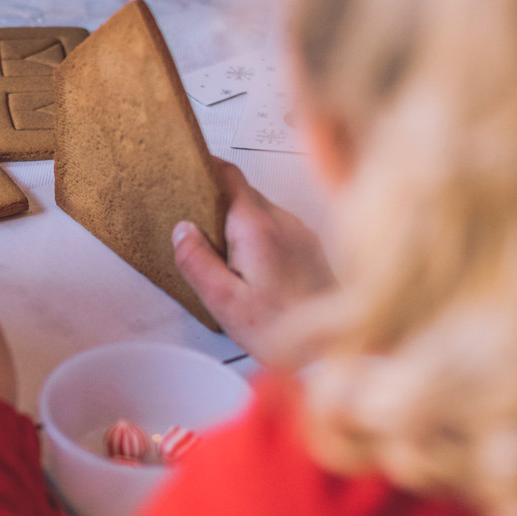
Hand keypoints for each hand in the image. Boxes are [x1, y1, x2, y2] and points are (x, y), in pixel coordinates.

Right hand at [172, 162, 334, 365]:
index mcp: (257, 229)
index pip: (228, 176)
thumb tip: (182, 231)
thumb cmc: (281, 329)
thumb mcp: (224, 302)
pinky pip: (278, 228)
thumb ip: (197, 262)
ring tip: (224, 257)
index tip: (187, 170)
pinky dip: (259, 237)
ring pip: (261, 211)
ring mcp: (301, 232)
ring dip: (239, 223)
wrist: (334, 347)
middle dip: (217, 203)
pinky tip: (253, 269)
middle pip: (243, 193)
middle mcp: (283, 222)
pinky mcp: (311, 247)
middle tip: (197, 227)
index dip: (205, 168)